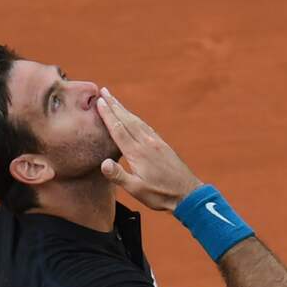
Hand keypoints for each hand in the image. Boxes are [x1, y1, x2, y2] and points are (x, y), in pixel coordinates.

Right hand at [95, 88, 202, 210]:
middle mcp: (146, 143)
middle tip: (104, 91)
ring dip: (125, 109)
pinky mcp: (163, 145)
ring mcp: (156, 143)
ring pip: (137, 121)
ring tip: (115, 100)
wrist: (188, 194)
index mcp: (137, 153)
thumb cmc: (161, 195)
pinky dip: (136, 119)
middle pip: (127, 120)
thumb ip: (119, 176)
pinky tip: (135, 118)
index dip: (107, 115)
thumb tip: (103, 163)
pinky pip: (146, 127)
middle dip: (114, 105)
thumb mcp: (137, 190)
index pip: (118, 129)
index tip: (99, 101)